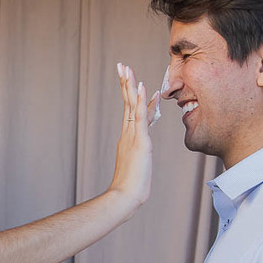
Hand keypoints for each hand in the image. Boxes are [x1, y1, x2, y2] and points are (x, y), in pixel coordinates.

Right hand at [110, 63, 153, 204]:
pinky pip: (139, 117)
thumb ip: (138, 157)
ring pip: (130, 105)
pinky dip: (140, 101)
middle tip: (121, 65)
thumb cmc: (131, 188)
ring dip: (129, 85)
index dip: (131, 95)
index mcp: (127, 138)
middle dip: (124, 83)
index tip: (131, 80)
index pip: (130, 111)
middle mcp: (127, 133)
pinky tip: (141, 86)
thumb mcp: (137, 167)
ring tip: (127, 68)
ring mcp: (132, 136)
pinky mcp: (139, 141)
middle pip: (126, 103)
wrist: (125, 197)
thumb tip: (140, 155)